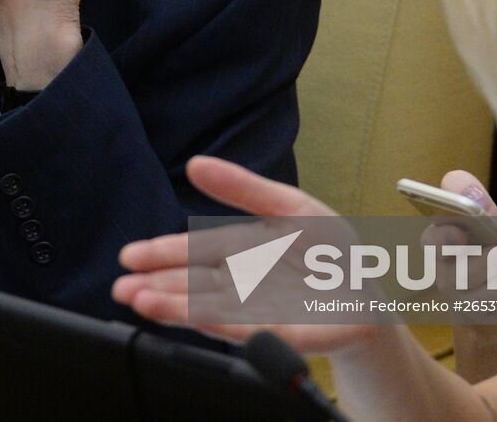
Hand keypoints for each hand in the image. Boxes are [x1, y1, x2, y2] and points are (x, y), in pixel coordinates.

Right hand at [113, 156, 378, 355]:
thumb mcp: (288, 206)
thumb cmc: (331, 252)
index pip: (196, 251)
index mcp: (242, 252)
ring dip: (177, 306)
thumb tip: (194, 163)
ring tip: (144, 303)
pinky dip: (224, 323)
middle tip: (123, 288)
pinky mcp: (286, 334)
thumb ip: (242, 188)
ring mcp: (262, 310)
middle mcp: (244, 284)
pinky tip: (197, 317)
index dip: (162, 253)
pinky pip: (252, 328)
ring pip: (212, 308)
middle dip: (158, 286)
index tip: (130, 256)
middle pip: (195, 284)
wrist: (373, 293)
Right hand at [422, 171, 496, 328]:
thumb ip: (473, 199)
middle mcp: (446, 279)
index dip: (445, 238)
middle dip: (491, 263)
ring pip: (488, 298)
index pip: (432, 242)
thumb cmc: (489, 250)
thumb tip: (456, 179)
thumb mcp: (484, 223)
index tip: (461, 234)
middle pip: (463, 274)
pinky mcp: (491, 324)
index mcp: (440, 247)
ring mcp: (466, 306)